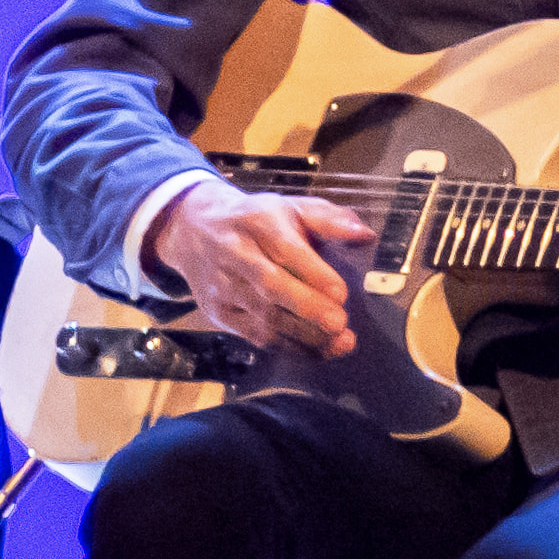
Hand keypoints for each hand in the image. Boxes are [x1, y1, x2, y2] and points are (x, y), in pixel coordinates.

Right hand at [156, 180, 379, 358]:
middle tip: (340, 323)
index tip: (342, 292)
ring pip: (263, 316)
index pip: (284, 248)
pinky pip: (255, 336)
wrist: (193, 230)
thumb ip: (329, 220)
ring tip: (339, 343)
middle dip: (307, 307)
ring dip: (303, 335)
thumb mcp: (290, 207)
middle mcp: (235, 254)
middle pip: (270, 285)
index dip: (313, 272)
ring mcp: (224, 287)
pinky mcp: (219, 313)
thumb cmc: (257, 220)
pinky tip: (317, 351)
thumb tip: (365, 235)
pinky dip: (288, 347)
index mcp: (257, 222)